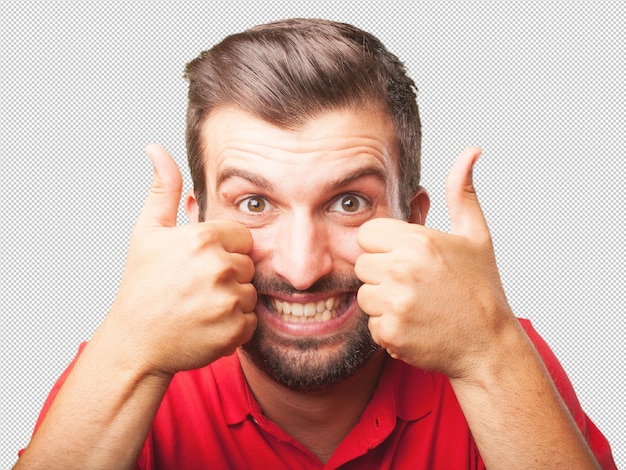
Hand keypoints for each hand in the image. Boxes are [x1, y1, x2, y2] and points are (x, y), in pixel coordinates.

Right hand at [103, 143, 256, 376]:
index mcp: (202, 238)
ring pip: (250, 292)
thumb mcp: (147, 232)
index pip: (242, 237)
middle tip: (197, 287)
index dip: (224, 249)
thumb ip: (162, 189)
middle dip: (229, 274)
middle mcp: (218, 267)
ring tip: (200, 305)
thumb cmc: (142, 286)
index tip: (200, 263)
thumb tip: (156, 148)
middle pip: (248, 264)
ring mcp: (227, 300)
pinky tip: (207, 324)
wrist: (136, 341)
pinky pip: (250, 320)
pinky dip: (233, 325)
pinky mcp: (234, 330)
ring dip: (232, 300)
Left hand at [355, 146, 515, 378]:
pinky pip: (371, 324)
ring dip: (384, 302)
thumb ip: (462, 192)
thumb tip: (471, 150)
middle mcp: (403, 269)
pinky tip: (415, 325)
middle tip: (415, 285)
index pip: (367, 234)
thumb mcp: (475, 235)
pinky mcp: (390, 332)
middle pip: (362, 265)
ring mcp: (395, 302)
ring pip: (364, 295)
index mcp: (418, 241)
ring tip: (417, 305)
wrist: (489, 345)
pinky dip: (388, 328)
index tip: (406, 258)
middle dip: (383, 274)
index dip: (384, 247)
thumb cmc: (482, 288)